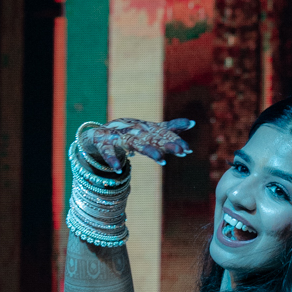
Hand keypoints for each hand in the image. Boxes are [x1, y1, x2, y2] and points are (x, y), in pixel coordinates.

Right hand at [79, 116, 193, 174]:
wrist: (99, 135)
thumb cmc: (128, 134)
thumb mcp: (150, 131)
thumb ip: (170, 128)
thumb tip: (193, 123)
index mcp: (145, 128)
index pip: (162, 134)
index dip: (175, 141)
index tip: (187, 150)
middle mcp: (133, 131)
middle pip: (152, 137)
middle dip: (167, 143)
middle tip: (180, 150)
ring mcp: (118, 136)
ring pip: (134, 143)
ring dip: (148, 150)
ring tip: (161, 159)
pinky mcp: (104, 144)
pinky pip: (108, 152)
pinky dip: (112, 159)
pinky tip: (118, 168)